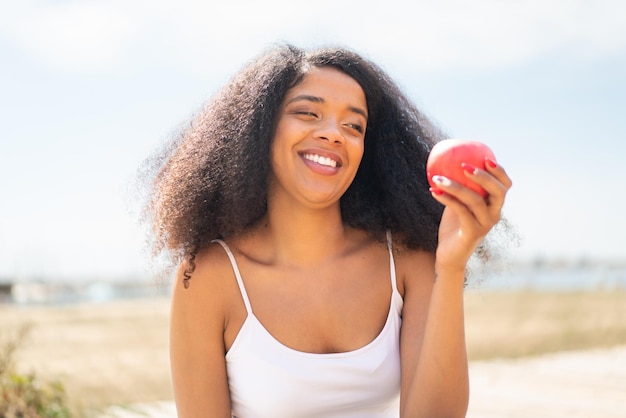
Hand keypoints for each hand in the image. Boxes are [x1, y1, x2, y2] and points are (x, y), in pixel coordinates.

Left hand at [429, 158, 511, 274]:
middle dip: (484, 176)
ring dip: (455, 186)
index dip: (499, 171)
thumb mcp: (458, 203)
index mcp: (494, 205)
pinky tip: (433, 191)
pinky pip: (460, 211)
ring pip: (475, 200)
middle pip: (498, 191)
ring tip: (437, 177)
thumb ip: (460, 187)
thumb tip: (448, 162)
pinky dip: (446, 198)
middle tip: (464, 165)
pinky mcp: (473, 233)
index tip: (485, 157)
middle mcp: (494, 214)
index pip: (504, 185)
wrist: (449, 254)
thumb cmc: (453, 226)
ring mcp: (485, 224)